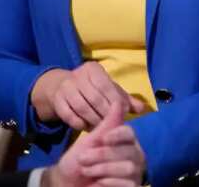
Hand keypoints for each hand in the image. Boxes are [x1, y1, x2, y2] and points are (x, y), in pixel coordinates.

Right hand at [31, 62, 145, 130]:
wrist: (62, 86)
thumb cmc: (92, 88)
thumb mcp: (108, 89)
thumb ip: (124, 98)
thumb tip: (142, 108)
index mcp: (92, 69)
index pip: (106, 86)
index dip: (115, 101)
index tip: (123, 113)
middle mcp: (77, 75)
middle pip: (94, 98)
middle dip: (105, 114)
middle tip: (113, 125)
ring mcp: (65, 88)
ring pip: (82, 108)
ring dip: (94, 121)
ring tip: (102, 129)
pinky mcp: (57, 101)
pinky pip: (69, 116)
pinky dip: (80, 124)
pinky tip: (88, 128)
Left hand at [44, 102, 145, 186]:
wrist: (68, 184)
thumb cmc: (79, 161)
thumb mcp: (89, 141)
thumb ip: (106, 124)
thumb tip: (118, 101)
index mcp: (124, 140)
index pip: (129, 133)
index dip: (118, 135)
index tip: (103, 138)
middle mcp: (133, 155)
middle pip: (129, 150)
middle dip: (103, 155)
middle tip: (83, 159)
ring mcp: (134, 173)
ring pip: (128, 167)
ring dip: (104, 169)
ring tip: (87, 171)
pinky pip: (128, 184)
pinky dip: (111, 183)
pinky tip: (99, 182)